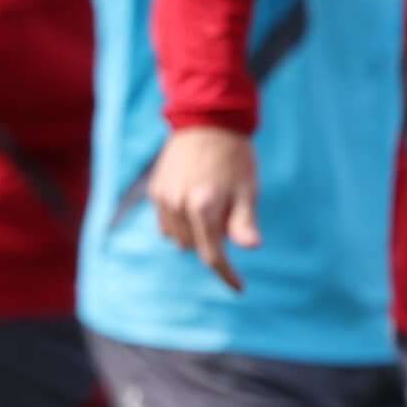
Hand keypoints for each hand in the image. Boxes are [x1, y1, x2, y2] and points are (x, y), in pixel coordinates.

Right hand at [152, 125, 260, 291]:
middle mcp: (178, 204)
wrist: (207, 119)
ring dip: (194, 234)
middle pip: (195, 247)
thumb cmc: (234, 156)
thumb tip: (252, 246)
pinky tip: (193, 203)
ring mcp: (163, 198)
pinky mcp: (155, 190)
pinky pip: (166, 223)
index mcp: (204, 206)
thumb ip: (244, 221)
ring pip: (177, 239)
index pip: (213, 255)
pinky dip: (180, 223)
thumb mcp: (247, 189)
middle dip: (213, 242)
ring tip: (211, 204)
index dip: (227, 275)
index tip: (239, 288)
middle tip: (229, 215)